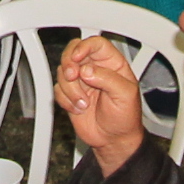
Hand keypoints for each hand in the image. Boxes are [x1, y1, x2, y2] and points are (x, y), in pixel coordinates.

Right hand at [55, 36, 145, 175]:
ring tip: (84, 103)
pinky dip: (65, 100)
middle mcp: (95, 69)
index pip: (96, 44)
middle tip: (73, 76)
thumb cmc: (126, 117)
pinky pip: (58, 89)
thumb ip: (108, 78)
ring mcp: (81, 81)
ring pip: (63, 71)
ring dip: (70, 89)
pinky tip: (79, 108)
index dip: (84, 47)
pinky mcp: (70, 94)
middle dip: (69, 63)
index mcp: (112, 64)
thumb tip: (87, 70)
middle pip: (73, 51)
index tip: (78, 58)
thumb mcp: (125, 95)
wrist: (114, 139)